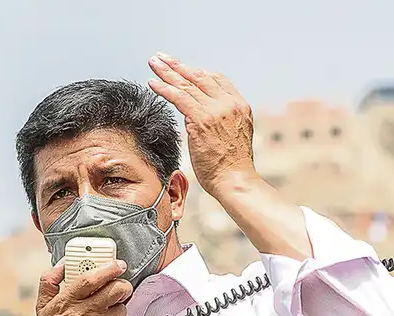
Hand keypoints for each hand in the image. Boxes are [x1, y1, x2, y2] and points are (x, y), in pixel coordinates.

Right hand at [30, 260, 133, 315]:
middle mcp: (81, 315)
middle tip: (120, 289)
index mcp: (65, 303)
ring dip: (118, 309)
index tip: (117, 265)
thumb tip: (63, 264)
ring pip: (123, 308)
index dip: (108, 268)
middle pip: (115, 290)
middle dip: (123, 286)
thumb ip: (49, 283)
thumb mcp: (42, 309)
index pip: (91, 278)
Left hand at [148, 52, 260, 197]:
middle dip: (178, 66)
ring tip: (153, 63)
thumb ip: (220, 121)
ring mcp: (216, 110)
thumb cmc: (232, 166)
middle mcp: (230, 103)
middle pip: (200, 77)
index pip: (217, 80)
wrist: (235, 180)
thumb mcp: (232, 136)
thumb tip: (199, 118)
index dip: (196, 73)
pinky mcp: (201, 120)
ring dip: (167, 72)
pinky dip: (164, 88)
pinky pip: (179, 98)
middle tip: (162, 58)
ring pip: (187, 84)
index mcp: (240, 106)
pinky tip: (153, 83)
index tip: (181, 70)